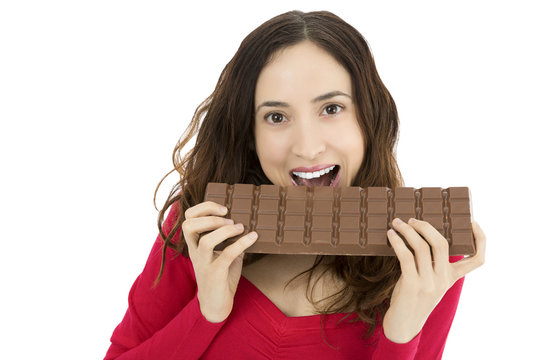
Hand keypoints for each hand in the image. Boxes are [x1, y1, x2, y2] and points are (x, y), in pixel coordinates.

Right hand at [182, 201, 257, 322]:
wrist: (217, 304)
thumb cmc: (222, 276)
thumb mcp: (224, 252)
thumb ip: (230, 238)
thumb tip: (248, 220)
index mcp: (195, 244)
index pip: (188, 219)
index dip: (203, 208)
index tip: (222, 208)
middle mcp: (195, 252)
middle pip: (188, 226)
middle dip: (209, 217)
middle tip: (228, 217)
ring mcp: (203, 264)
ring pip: (205, 241)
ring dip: (224, 230)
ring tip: (239, 227)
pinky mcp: (215, 274)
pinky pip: (226, 256)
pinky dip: (241, 243)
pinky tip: (253, 237)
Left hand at [383, 218, 485, 342]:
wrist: (404, 322)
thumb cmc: (415, 295)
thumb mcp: (431, 280)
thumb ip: (432, 263)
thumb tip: (420, 233)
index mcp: (452, 277)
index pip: (477, 260)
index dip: (480, 240)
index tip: (473, 223)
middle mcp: (444, 279)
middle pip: (442, 244)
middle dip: (426, 226)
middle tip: (412, 219)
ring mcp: (429, 283)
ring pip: (421, 247)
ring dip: (407, 231)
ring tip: (397, 223)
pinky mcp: (412, 284)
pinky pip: (406, 256)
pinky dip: (398, 242)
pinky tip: (391, 235)